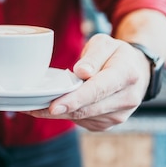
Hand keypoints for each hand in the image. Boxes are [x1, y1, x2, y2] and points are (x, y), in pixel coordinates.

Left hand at [26, 33, 150, 130]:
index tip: (53, 106)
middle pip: (86, 109)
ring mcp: (119, 115)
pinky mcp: (108, 123)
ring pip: (81, 118)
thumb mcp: (105, 43)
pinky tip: (54, 105)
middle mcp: (126, 99)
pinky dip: (66, 114)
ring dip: (58, 112)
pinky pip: (82, 121)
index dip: (74, 100)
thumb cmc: (116, 54)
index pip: (97, 90)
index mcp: (126, 75)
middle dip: (56, 109)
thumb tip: (80, 72)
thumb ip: (93, 56)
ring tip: (34, 104)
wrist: (137, 70)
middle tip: (28, 106)